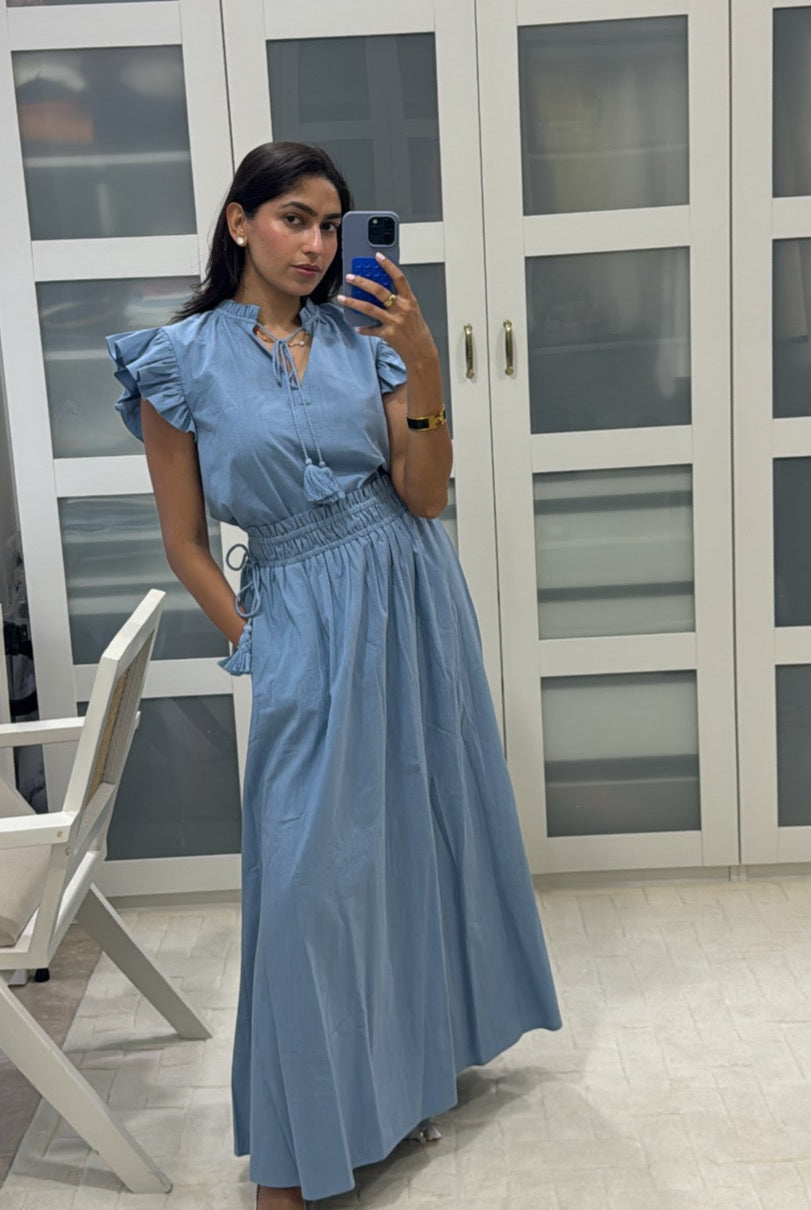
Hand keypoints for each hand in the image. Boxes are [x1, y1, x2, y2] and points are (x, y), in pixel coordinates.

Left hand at [337, 253, 438, 368]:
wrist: (422, 352)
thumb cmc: (417, 330)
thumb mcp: (412, 311)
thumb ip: (399, 300)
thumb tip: (379, 291)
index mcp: (410, 300)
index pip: (398, 278)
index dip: (388, 265)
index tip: (377, 256)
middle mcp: (402, 309)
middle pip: (379, 290)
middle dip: (362, 281)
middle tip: (350, 276)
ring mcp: (395, 322)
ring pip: (369, 308)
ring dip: (353, 302)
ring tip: (342, 297)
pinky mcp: (388, 334)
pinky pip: (371, 329)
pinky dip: (363, 328)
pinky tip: (357, 326)